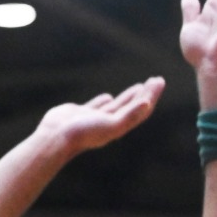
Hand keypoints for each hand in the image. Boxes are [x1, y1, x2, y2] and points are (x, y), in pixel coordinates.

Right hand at [36, 78, 164, 154]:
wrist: (56, 137)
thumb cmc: (84, 133)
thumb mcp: (110, 124)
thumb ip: (129, 115)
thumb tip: (148, 104)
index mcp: (119, 125)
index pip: (141, 108)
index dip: (152, 95)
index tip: (159, 81)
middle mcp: (110, 123)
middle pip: (133, 106)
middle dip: (145, 93)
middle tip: (155, 80)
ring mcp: (96, 119)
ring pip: (117, 106)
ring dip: (129, 96)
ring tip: (138, 87)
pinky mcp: (82, 114)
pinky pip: (98, 106)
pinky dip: (105, 100)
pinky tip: (108, 96)